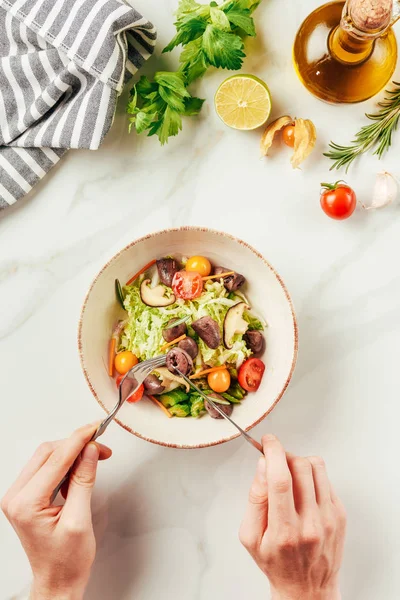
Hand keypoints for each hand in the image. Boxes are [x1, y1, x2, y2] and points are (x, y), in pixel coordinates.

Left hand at [1, 423, 111, 599]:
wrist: (57, 581)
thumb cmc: (66, 561)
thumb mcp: (80, 520)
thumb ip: (84, 481)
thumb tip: (90, 451)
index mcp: (26, 503)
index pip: (55, 459)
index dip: (79, 440)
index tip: (96, 428)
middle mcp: (16, 497)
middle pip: (48, 453)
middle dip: (76, 445)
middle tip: (101, 447)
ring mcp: (19, 496)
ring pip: (47, 458)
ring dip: (72, 454)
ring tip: (95, 459)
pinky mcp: (27, 497)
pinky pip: (46, 469)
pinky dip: (65, 465)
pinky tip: (79, 472)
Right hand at [240, 435, 345, 599]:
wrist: (307, 589)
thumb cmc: (275, 562)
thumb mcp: (250, 536)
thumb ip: (255, 498)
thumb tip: (263, 465)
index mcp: (284, 531)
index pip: (280, 480)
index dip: (274, 452)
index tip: (267, 441)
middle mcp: (310, 524)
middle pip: (301, 467)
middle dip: (284, 455)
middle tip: (275, 460)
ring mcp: (329, 519)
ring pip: (317, 467)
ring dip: (299, 462)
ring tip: (289, 474)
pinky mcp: (339, 515)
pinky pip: (326, 478)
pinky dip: (311, 476)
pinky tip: (302, 490)